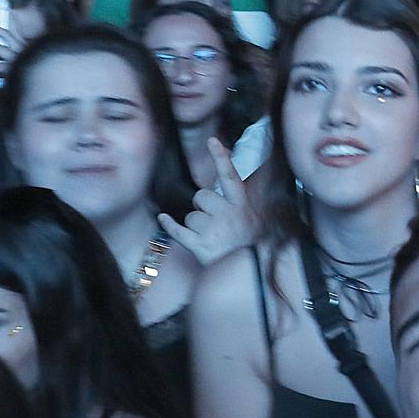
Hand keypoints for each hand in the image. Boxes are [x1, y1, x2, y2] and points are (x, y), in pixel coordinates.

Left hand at [159, 139, 253, 265]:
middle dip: (203, 206)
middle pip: (203, 196)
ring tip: (210, 237)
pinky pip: (178, 230)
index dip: (221, 158)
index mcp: (242, 207)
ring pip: (191, 215)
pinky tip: (163, 218)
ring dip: (195, 225)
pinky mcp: (200, 246)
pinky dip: (169, 224)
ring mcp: (213, 230)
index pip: (230, 176)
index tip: (212, 141)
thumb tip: (237, 182)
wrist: (250, 276)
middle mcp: (228, 214)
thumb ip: (243, 203)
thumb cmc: (251, 248)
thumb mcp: (254, 222)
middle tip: (214, 221)